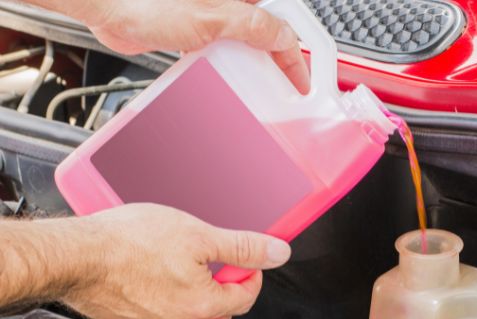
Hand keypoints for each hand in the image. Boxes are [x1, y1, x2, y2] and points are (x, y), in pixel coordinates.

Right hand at [63, 204, 290, 318]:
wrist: (77, 255)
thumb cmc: (129, 244)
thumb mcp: (199, 235)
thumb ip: (242, 247)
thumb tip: (276, 252)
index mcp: (202, 306)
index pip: (245, 299)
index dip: (252, 275)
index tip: (246, 262)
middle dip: (230, 304)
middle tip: (224, 277)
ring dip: (202, 313)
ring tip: (196, 283)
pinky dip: (170, 312)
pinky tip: (162, 286)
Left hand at [75, 0, 309, 92]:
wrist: (109, 5)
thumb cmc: (149, 2)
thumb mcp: (214, 18)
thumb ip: (255, 26)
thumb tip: (285, 38)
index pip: (282, 23)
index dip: (295, 54)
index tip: (300, 80)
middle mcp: (229, 2)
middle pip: (267, 32)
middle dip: (276, 59)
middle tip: (283, 84)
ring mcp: (212, 14)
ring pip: (245, 42)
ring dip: (250, 64)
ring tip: (254, 85)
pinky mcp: (194, 28)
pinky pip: (221, 49)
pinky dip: (226, 64)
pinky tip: (223, 76)